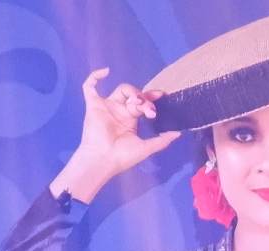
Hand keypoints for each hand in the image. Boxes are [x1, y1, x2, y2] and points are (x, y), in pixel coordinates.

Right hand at [52, 68, 180, 199]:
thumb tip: (178, 133)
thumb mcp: (147, 148)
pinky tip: (106, 71)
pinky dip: (95, 76)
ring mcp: (106, 107)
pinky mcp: (94, 106)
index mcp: (130, 119)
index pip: (142, 102)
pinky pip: (89, 87)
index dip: (151, 97)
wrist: (104, 161)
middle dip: (144, 98)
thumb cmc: (122, 157)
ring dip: (132, 91)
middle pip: (134, 94)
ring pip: (121, 89)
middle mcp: (119, 111)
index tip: (163, 95)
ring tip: (138, 103)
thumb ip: (162, 140)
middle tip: (149, 110)